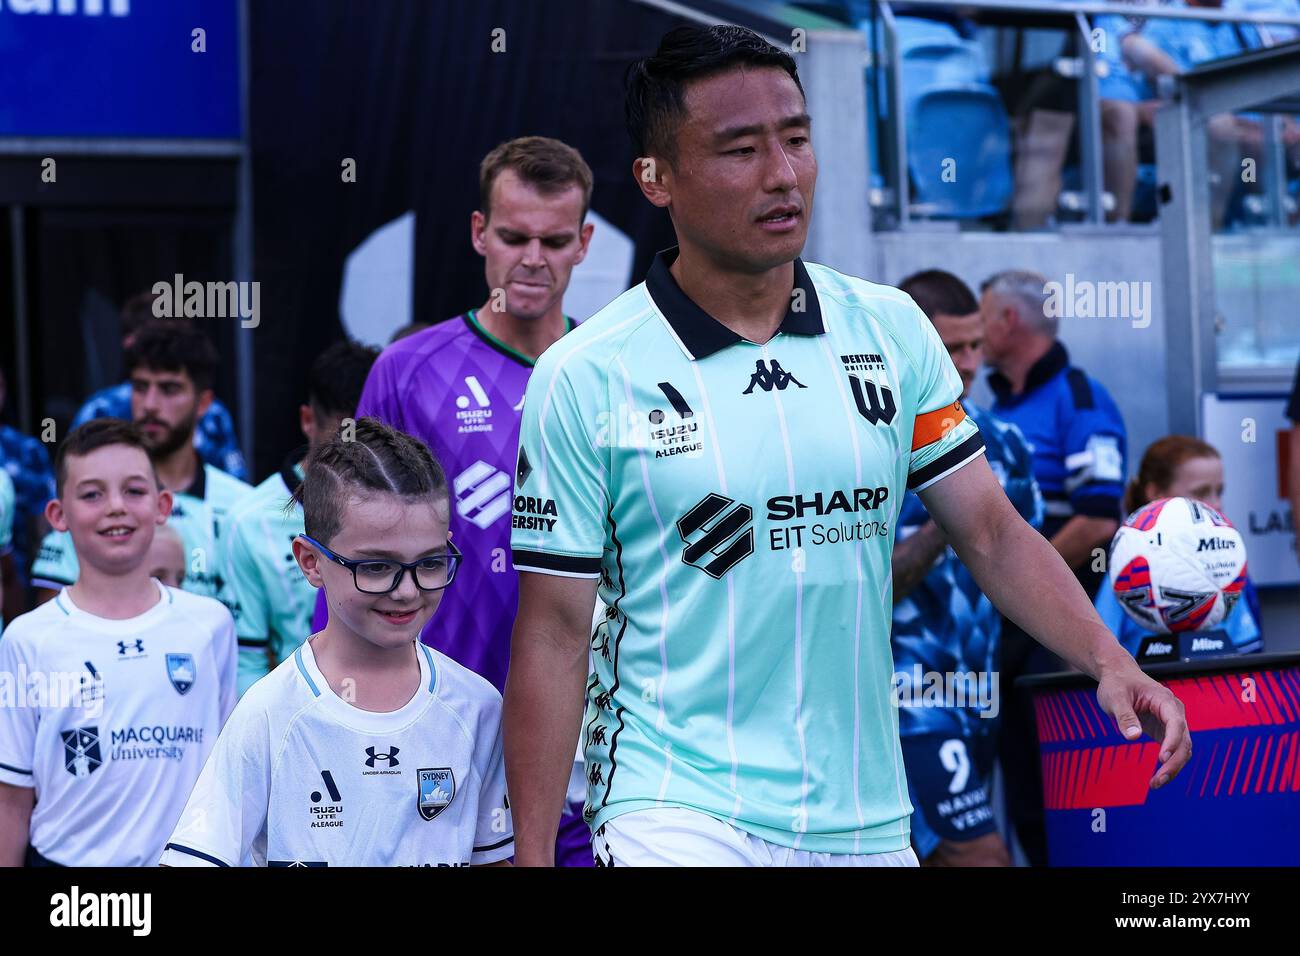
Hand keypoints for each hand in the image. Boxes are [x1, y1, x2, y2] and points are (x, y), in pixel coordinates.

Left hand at [1095, 663, 1190, 788]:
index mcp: (1165, 700)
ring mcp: (1172, 722)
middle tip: (1157, 781)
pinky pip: (1173, 750)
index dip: (1172, 742)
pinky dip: (1168, 764)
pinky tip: (1158, 778)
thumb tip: (1133, 737)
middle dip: (1174, 763)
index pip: (1176, 723)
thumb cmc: (1117, 683)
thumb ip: (1125, 716)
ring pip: (1182, 749)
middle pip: (1184, 741)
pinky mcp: (1164, 731)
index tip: (1161, 759)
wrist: (1119, 675)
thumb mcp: (1115, 697)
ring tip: (1155, 784)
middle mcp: (1174, 712)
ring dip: (1173, 768)